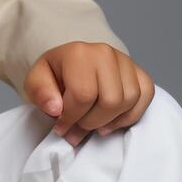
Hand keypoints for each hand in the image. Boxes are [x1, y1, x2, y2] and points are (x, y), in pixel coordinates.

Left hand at [24, 41, 154, 145]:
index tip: (61, 126)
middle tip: (77, 128)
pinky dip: (130, 115)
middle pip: (110, 101)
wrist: (72, 63)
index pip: (83, 95)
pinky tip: (111, 121)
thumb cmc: (54, 75)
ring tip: (92, 124)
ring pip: (129, 101)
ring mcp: (126, 62)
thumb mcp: (36, 81)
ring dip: (110, 121)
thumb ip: (41, 93)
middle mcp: (106, 53)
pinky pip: (146, 96)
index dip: (72, 117)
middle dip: (91, 122)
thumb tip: (56, 108)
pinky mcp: (139, 72)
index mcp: (78, 53)